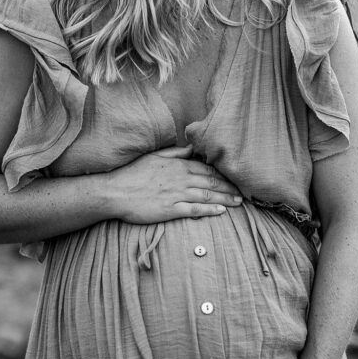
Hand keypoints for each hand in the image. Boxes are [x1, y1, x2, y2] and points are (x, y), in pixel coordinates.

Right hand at [107, 145, 242, 223]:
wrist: (114, 191)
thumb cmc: (132, 173)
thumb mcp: (154, 156)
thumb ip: (175, 153)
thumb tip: (191, 148)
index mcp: (177, 166)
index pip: (206, 169)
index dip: (223, 175)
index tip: (234, 179)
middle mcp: (180, 179)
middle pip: (211, 182)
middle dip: (229, 187)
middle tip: (243, 193)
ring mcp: (176, 195)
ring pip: (207, 195)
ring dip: (225, 198)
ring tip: (238, 202)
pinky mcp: (170, 210)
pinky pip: (195, 210)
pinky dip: (210, 210)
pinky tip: (221, 211)